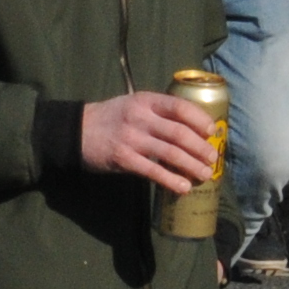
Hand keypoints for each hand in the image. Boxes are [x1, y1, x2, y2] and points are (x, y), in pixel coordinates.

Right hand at [79, 89, 221, 190]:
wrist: (76, 131)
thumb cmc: (110, 118)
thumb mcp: (133, 104)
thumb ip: (157, 111)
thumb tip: (191, 128)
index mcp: (145, 100)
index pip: (179, 107)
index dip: (200, 119)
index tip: (212, 132)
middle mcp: (140, 117)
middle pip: (179, 133)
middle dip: (200, 147)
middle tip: (212, 158)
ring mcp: (131, 138)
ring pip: (170, 153)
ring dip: (191, 165)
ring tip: (204, 175)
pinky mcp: (123, 158)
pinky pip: (153, 171)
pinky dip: (171, 180)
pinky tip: (183, 187)